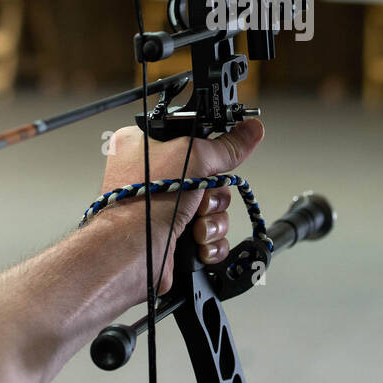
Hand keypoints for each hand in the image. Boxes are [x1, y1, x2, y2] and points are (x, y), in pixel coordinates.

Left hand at [93, 119, 264, 303]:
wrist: (132, 252)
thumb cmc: (144, 201)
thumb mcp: (194, 156)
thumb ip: (226, 145)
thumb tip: (250, 130)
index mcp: (148, 148)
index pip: (193, 141)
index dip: (210, 152)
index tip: (218, 161)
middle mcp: (156, 178)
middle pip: (210, 178)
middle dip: (212, 195)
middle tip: (199, 199)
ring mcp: (165, 208)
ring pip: (213, 209)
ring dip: (212, 221)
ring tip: (195, 226)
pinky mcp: (175, 236)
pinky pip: (210, 236)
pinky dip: (210, 242)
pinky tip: (198, 243)